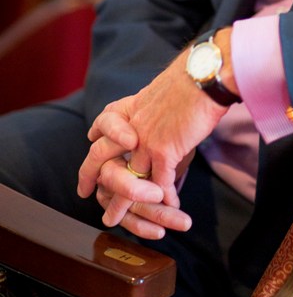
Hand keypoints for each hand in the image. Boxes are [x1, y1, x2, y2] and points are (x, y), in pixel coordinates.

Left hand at [78, 27, 236, 237]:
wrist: (204, 76)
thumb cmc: (194, 77)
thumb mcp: (165, 89)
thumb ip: (156, 107)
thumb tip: (166, 112)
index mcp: (133, 106)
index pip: (104, 122)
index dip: (96, 136)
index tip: (90, 143)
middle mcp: (133, 125)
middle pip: (102, 156)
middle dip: (91, 177)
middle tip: (85, 193)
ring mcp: (146, 140)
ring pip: (128, 179)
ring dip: (122, 203)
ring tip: (113, 219)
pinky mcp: (164, 152)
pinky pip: (159, 184)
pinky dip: (164, 199)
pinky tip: (169, 207)